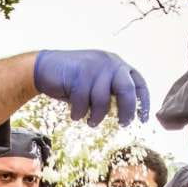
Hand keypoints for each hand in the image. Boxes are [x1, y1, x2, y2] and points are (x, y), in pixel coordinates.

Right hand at [33, 50, 149, 126]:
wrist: (44, 67)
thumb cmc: (72, 80)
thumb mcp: (96, 84)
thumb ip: (111, 93)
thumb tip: (126, 116)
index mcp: (118, 65)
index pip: (139, 84)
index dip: (143, 103)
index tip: (142, 121)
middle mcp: (110, 63)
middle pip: (127, 91)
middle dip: (126, 112)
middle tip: (122, 124)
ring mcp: (95, 66)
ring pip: (103, 100)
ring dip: (96, 116)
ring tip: (90, 121)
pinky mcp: (80, 73)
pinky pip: (84, 101)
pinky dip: (79, 112)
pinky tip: (74, 114)